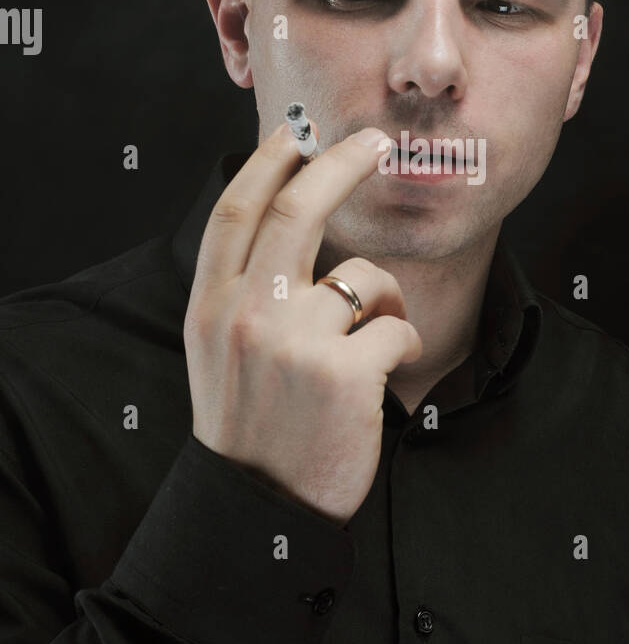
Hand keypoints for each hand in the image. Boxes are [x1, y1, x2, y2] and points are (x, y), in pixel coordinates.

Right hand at [183, 121, 422, 523]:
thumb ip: (243, 289)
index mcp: (211, 307)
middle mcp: (246, 315)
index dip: (268, 162)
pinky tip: (378, 383)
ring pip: (367, 277)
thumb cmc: (251, 424)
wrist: (257, 510)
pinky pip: (399, 326)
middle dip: (341, 163)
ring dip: (385, 303)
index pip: (236, 211)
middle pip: (299, 208)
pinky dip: (403, 347)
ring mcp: (294, 343)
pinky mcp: (345, 373)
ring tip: (368, 350)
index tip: (297, 133)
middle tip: (374, 144)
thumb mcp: (218, 350)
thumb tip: (287, 215)